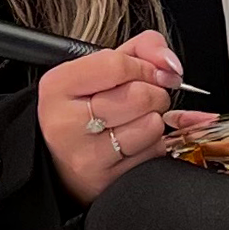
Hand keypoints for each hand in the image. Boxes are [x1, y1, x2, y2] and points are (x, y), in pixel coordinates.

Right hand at [37, 30, 184, 205]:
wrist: (62, 160)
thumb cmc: (85, 108)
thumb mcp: (102, 67)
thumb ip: (142, 48)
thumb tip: (170, 64)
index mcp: (58, 86)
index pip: (117, 65)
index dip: (143, 66)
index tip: (145, 71)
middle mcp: (66, 124)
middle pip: (139, 96)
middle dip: (153, 92)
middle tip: (142, 98)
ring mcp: (86, 157)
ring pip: (151, 125)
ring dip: (154, 119)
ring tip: (136, 120)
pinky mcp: (108, 181)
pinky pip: (155, 152)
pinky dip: (154, 143)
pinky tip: (135, 142)